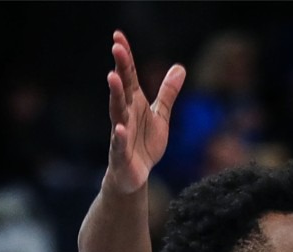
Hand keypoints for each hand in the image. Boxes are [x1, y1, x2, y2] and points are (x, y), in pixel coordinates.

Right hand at [105, 30, 185, 193]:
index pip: (129, 76)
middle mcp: (125, 114)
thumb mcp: (160, 116)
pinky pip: (119, 143)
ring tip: (112, 77)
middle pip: (122, 88)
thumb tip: (180, 67)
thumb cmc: (144, 143)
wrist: (135, 175)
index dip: (125, 57)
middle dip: (120, 68)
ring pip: (117, 111)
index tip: (118, 35)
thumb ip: (168, 93)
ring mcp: (120, 132)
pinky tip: (120, 128)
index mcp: (134, 103)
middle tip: (117, 47)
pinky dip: (120, 136)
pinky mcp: (121, 153)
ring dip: (115, 94)